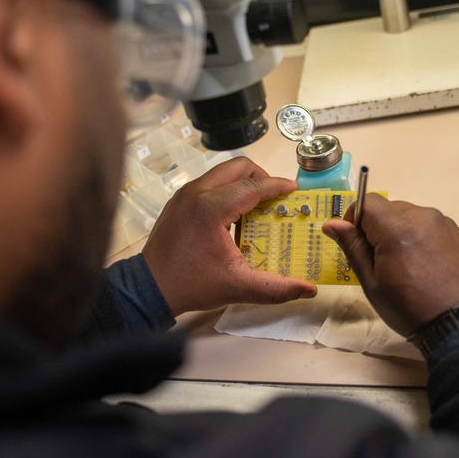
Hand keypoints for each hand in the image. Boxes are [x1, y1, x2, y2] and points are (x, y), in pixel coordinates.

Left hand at [142, 157, 317, 315]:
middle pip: (238, 167)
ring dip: (243, 183)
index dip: (277, 186)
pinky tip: (234, 215)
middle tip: (275, 197)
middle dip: (261, 177)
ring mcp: (184, 194)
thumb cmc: (192, 284)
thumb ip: (276, 288)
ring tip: (257, 206)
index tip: (294, 190)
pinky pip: (209, 183)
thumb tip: (309, 290)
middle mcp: (197, 192)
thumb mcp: (237, 286)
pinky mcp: (177, 201)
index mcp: (212, 207)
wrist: (148, 289)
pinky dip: (227, 190)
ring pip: (222, 172)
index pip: (254, 186)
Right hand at [322, 195, 458, 336]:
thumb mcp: (372, 283)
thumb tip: (331, 224)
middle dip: (376, 228)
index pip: (366, 202)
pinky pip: (425, 225)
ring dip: (397, 232)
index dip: (354, 220)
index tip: (355, 244)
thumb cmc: (410, 307)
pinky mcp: (455, 232)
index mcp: (397, 226)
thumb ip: (353, 247)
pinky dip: (416, 237)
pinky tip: (422, 265)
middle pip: (387, 208)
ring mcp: (441, 222)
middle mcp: (421, 215)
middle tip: (379, 262)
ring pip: (407, 216)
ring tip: (404, 266)